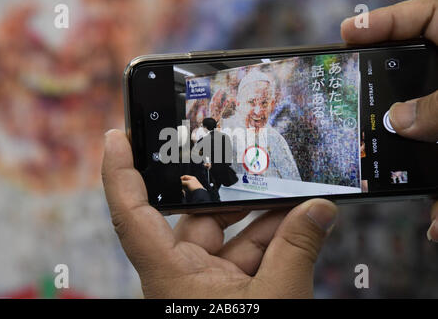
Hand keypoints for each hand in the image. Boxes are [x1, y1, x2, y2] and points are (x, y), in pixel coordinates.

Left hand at [102, 129, 337, 297]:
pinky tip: (297, 222)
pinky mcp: (225, 290)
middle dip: (229, 192)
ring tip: (292, 194)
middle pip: (196, 217)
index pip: (130, 215)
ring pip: (227, 235)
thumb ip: (297, 249)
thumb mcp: (277, 298)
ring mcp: (203, 282)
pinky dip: (270, 239)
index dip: (118, 174)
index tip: (117, 137)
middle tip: (249, 161)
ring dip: (260, 217)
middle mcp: (179, 274)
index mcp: (169, 276)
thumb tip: (320, 209)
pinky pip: (244, 253)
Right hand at [341, 0, 437, 241]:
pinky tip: (436, 225)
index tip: (347, 35)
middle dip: (384, 107)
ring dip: (411, 169)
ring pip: (427, 138)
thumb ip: (437, 107)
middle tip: (348, 112)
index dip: (380, 22)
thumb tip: (398, 119)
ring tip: (383, 185)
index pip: (423, 17)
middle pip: (413, 84)